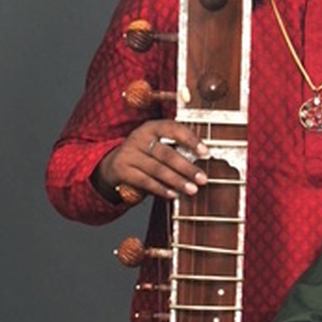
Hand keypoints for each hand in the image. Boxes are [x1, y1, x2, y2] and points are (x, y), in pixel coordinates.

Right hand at [93, 120, 209, 201]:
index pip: (173, 129)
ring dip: (177, 181)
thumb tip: (204, 159)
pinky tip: (173, 194)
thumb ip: (177, 148)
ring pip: (157, 169)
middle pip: (167, 153)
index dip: (190, 140)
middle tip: (203, 179)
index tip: (205, 152)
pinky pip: (144, 181)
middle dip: (187, 168)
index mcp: (152, 127)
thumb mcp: (159, 144)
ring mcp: (129, 153)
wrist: (115, 163)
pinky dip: (161, 189)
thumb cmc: (147, 153)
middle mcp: (139, 137)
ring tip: (192, 189)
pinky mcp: (122, 170)